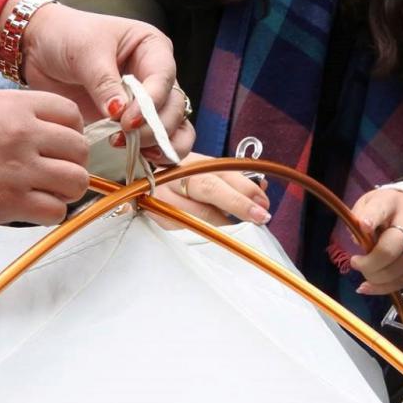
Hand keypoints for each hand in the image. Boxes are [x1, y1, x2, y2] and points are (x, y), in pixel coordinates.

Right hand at [0, 90, 88, 225]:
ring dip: (66, 191)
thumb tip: (49, 132)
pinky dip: (50, 214)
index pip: (72, 114)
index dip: (71, 133)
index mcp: (15, 105)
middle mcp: (23, 132)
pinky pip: (57, 211)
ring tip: (44, 194)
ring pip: (77, 181)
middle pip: (80, 149)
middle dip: (71, 164)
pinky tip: (31, 210)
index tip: (58, 146)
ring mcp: (20, 168)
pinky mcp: (11, 202)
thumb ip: (17, 115)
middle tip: (52, 174)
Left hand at [10, 0, 192, 160]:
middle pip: (174, 107)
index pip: (164, 79)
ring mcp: (148, 101)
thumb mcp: (85, 52)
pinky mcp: (134, 122)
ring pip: (175, 128)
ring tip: (132, 148)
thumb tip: (120, 113)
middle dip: (154, 127)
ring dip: (160, 144)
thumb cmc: (66, 36)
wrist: (40, 49)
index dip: (151, 103)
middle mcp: (156, 75)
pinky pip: (158, 141)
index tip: (127, 120)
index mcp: (152, 48)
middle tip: (123, 136)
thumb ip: (104, 83)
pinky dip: (156, 153)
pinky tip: (139, 157)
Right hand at [147, 153, 271, 229]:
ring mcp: (161, 197)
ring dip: (223, 225)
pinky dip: (203, 236)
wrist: (138, 191)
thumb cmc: (181, 186)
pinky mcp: (153, 219)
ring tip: (240, 232)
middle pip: (208, 187)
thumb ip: (232, 181)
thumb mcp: (204, 176)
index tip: (264, 203)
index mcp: (191, 163)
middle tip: (260, 216)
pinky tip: (214, 239)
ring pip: (197, 214)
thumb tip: (261, 189)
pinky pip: (183, 230)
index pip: (220, 172)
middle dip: (238, 203)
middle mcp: (175, 176)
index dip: (245, 187)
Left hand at [347, 187, 402, 295]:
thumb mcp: (370, 203)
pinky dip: (383, 287)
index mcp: (392, 202)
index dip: (370, 219)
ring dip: (374, 278)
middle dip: (367, 264)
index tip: (363, 227)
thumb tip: (357, 241)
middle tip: (356, 262)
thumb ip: (360, 216)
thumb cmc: (390, 210)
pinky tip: (369, 286)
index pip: (380, 210)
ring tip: (365, 272)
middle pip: (388, 251)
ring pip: (396, 271)